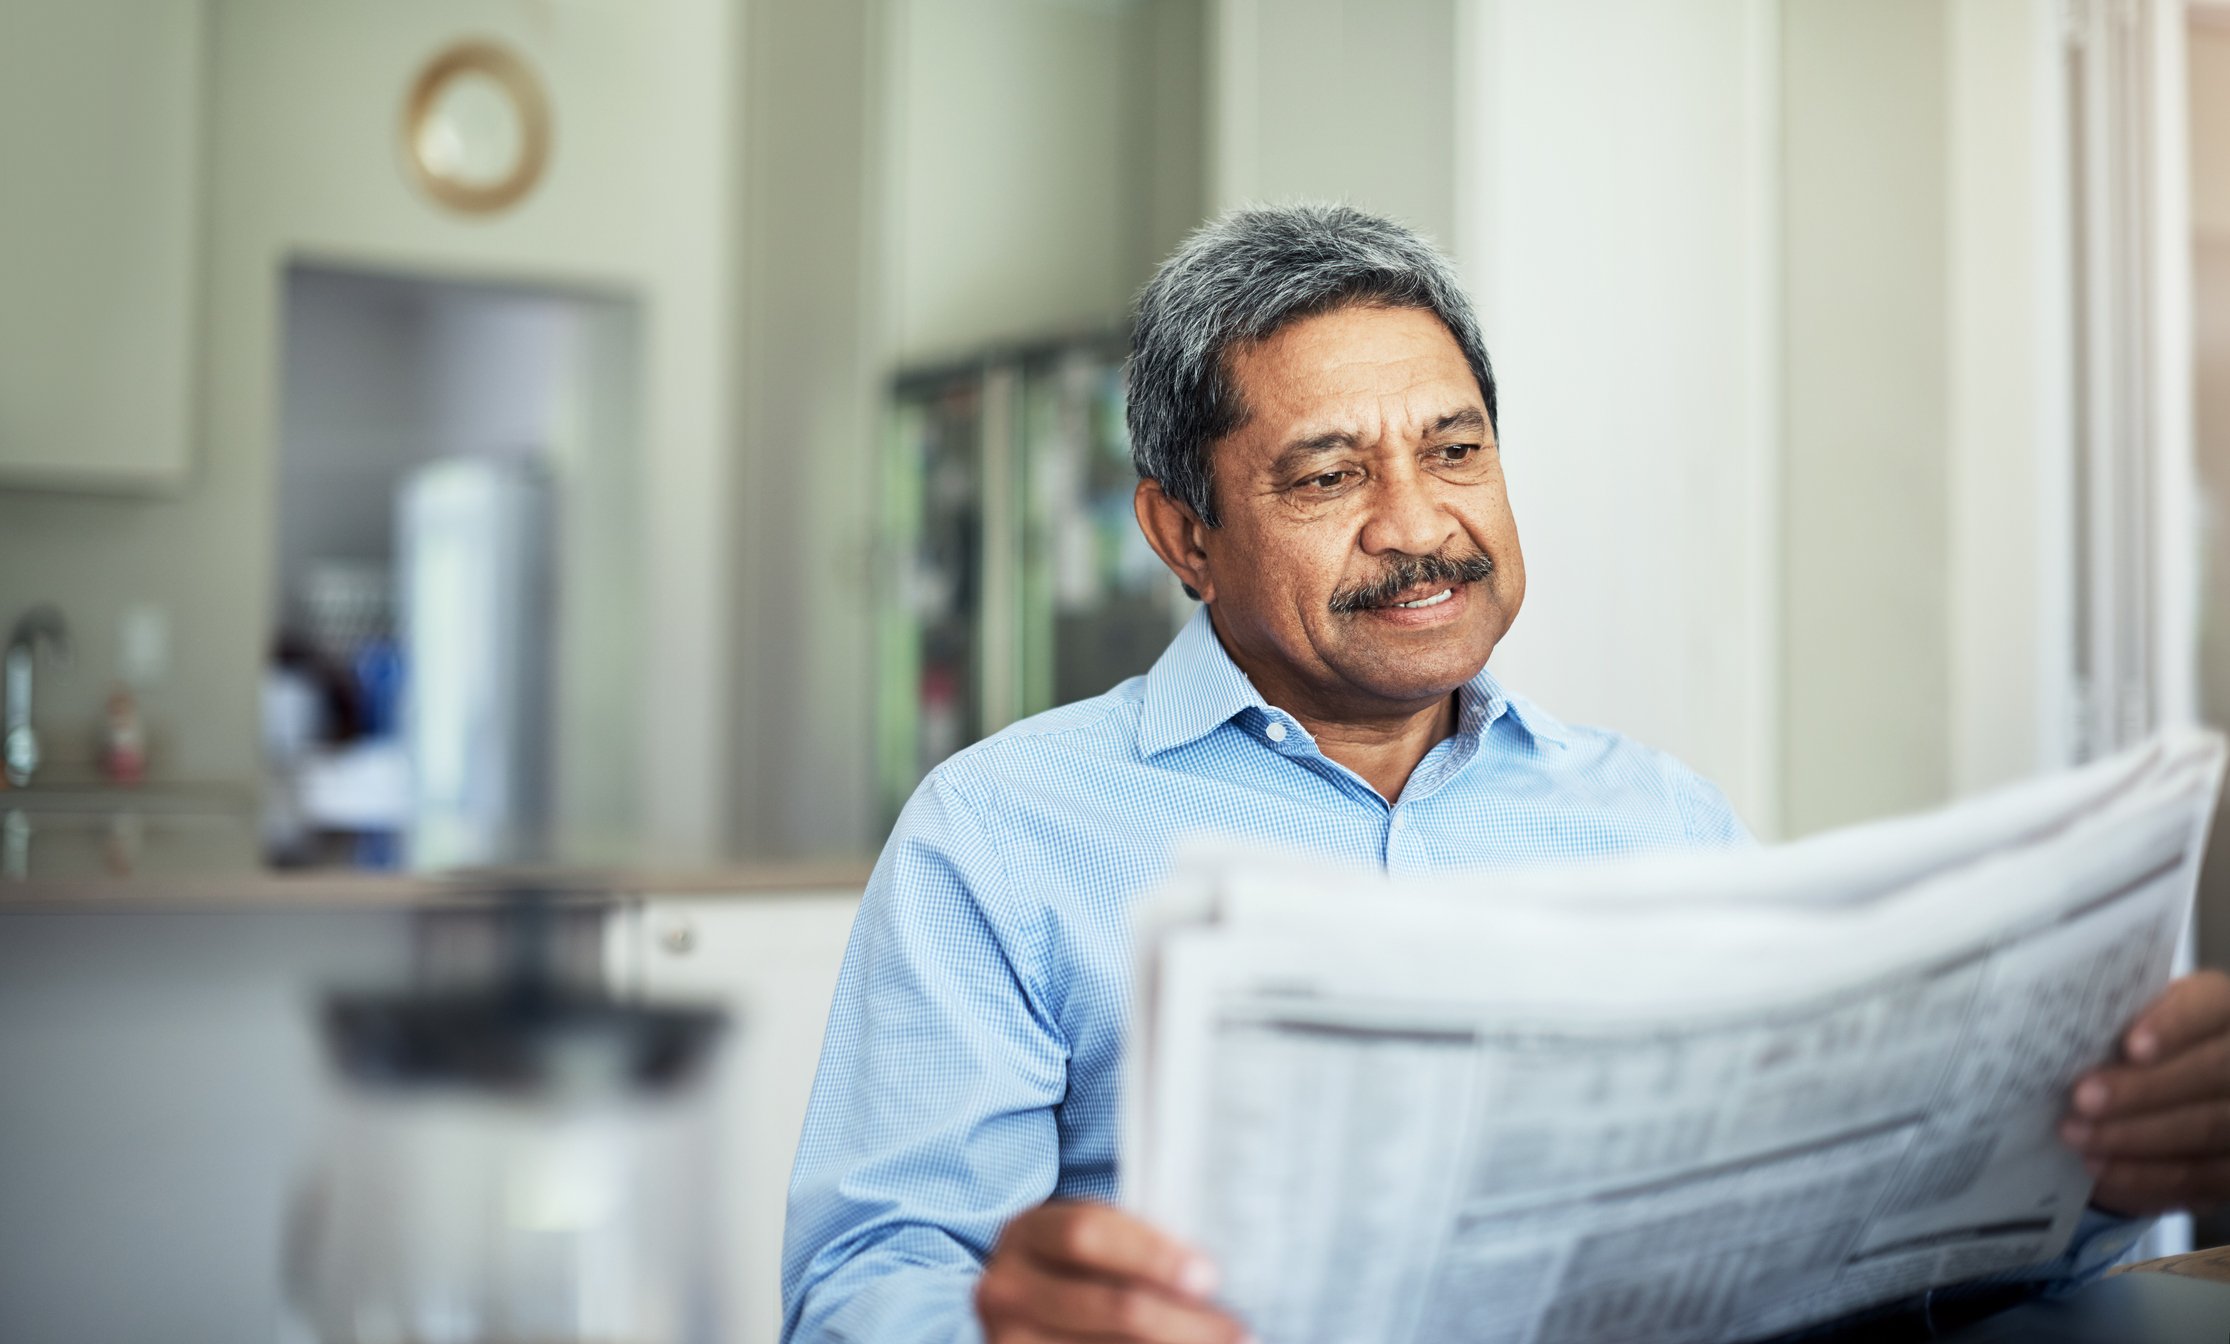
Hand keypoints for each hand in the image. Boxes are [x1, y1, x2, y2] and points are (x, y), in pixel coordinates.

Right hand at [975, 1200, 1249, 1343]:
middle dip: (1183, 1321)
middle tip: (1240, 1331)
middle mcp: (1003, 1288)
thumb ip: (1136, 1248)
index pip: (1087, 1234)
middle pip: (1109, 1304)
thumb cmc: (1084, 1272)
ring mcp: (1008, 1341)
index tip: (1211, 1276)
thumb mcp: (1095, 1247)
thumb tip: (1212, 1276)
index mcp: (1025, 1231)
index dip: (1151, 1254)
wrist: (1028, 1313)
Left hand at [2061, 969, 2229, 1214]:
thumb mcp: (2133, 1019)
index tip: (2130, 1046)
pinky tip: (2099, 1168)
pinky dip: (2145, 1177)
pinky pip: (2199, 1178)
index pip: (2206, 1009)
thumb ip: (2113, 1021)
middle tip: (2082, 1099)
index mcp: (2220, 1009)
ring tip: (2076, 1136)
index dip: (2173, 1027)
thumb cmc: (2138, 1042)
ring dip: (2133, 1138)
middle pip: (2211, 1074)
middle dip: (2143, 1090)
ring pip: (2206, 1130)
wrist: (2166, 1088)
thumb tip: (2055, 1035)